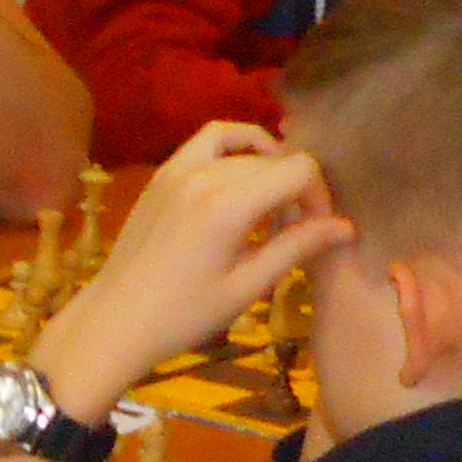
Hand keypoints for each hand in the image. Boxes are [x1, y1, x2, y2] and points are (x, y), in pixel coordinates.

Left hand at [31, 124, 350, 411]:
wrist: (115, 320)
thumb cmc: (183, 315)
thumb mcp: (246, 287)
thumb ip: (296, 247)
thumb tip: (346, 227)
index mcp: (228, 205)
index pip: (298, 170)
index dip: (319, 195)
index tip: (316, 229)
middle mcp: (204, 175)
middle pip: (273, 159)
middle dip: (295, 188)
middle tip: (294, 229)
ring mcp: (177, 170)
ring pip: (243, 144)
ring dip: (267, 163)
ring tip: (272, 199)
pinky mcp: (162, 175)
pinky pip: (206, 141)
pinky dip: (233, 147)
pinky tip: (241, 177)